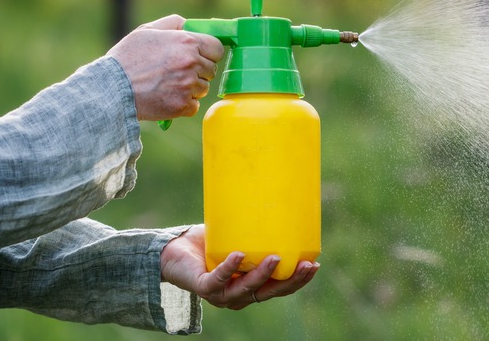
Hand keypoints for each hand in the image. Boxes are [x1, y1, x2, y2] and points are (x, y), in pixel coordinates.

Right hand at [107, 14, 224, 120]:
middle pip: (211, 70)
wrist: (111, 88)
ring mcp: (188, 86)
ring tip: (168, 84)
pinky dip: (184, 104)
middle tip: (177, 71)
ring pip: (203, 88)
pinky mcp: (183, 105)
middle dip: (199, 70)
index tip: (201, 56)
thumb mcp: (147, 30)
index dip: (209, 53)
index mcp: (187, 42)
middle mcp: (192, 63)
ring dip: (191, 88)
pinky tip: (167, 97)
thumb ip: (172, 23)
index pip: (217, 48)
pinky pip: (194, 105)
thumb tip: (190, 24)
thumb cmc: (127, 58)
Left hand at [160, 225, 319, 309]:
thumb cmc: (208, 243)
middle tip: (306, 264)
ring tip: (275, 258)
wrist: (173, 251)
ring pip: (247, 290)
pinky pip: (218, 279)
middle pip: (270, 292)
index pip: (280, 288)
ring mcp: (221, 294)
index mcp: (252, 286)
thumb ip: (254, 227)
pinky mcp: (203, 287)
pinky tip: (238, 255)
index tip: (315, 264)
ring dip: (263, 275)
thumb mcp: (237, 236)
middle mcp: (239, 295)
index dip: (299, 280)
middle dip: (290, 280)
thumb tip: (279, 193)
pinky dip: (230, 267)